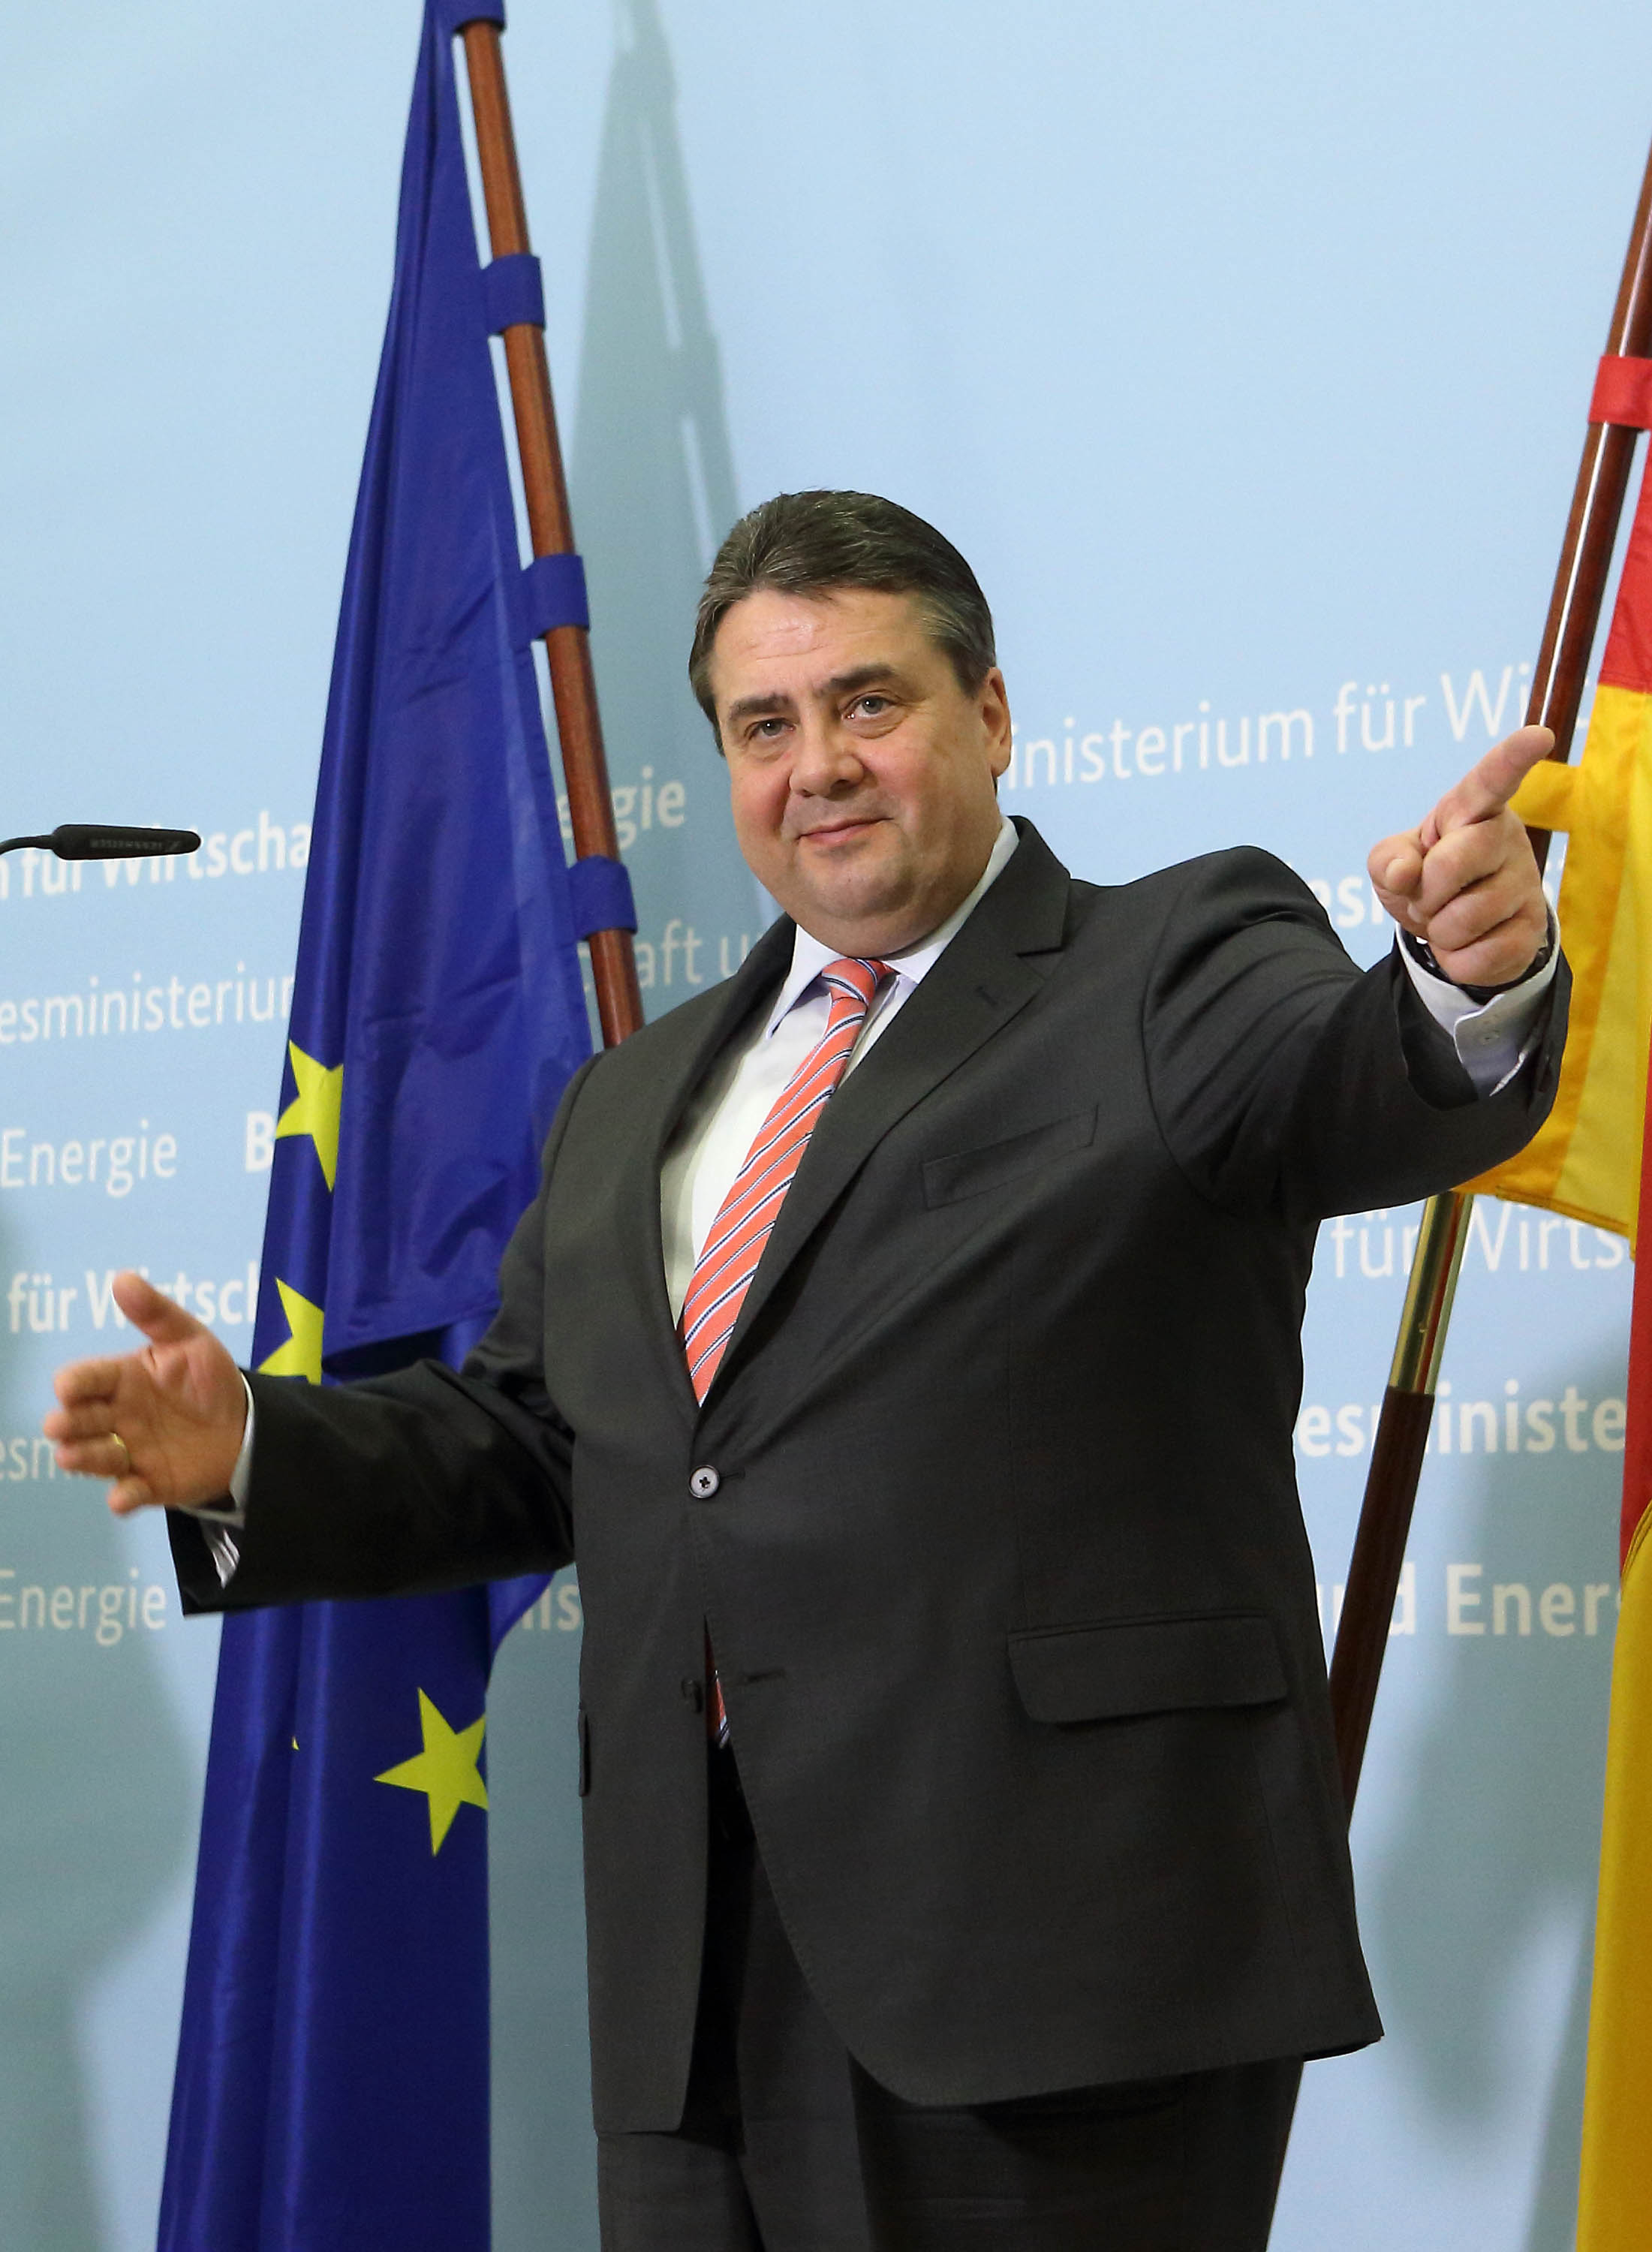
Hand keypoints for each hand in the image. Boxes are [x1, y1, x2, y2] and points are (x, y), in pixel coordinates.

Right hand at [44, 1272, 247, 1515]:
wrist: (245, 1424)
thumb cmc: (207, 1379)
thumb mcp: (189, 1339)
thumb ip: (156, 1313)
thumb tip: (121, 1278)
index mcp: (121, 1380)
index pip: (84, 1381)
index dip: (73, 1385)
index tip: (69, 1388)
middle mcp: (115, 1418)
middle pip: (78, 1422)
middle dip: (66, 1424)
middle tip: (61, 1426)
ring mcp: (130, 1452)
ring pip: (93, 1458)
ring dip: (82, 1459)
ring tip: (72, 1457)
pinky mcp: (150, 1483)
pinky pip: (129, 1493)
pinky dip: (123, 1497)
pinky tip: (123, 1497)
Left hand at [1368, 724, 1552, 986]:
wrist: (1460, 927)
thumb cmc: (1427, 876)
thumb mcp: (1392, 862)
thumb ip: (1386, 859)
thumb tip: (1402, 872)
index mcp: (1471, 809)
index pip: (1490, 780)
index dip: (1512, 758)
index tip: (1538, 736)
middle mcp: (1505, 838)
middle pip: (1450, 865)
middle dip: (1423, 892)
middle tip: (1430, 895)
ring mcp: (1525, 883)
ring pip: (1462, 919)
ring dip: (1440, 929)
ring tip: (1450, 916)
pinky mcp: (1533, 928)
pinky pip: (1478, 957)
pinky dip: (1456, 960)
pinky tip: (1468, 943)